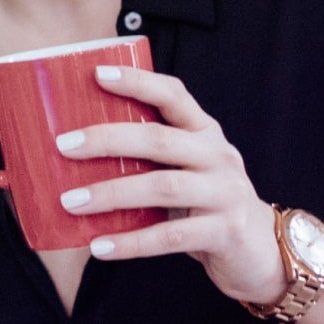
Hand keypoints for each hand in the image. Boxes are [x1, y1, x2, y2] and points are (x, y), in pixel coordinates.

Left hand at [56, 63, 284, 304]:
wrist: (259, 248)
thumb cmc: (202, 200)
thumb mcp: (184, 167)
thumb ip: (146, 155)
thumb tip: (67, 153)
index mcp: (204, 132)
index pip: (173, 95)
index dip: (138, 82)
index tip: (97, 75)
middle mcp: (218, 155)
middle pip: (159, 140)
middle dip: (108, 140)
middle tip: (64, 146)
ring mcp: (224, 193)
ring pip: (162, 187)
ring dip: (111, 193)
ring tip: (70, 202)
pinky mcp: (224, 232)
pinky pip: (170, 236)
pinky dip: (131, 242)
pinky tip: (99, 246)